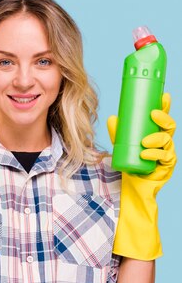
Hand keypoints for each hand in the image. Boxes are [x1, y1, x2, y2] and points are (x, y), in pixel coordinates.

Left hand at [107, 92, 176, 259]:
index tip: (164, 96)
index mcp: (155, 133)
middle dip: (164, 118)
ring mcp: (167, 154)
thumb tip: (112, 117)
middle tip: (153, 114)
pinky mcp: (166, 167)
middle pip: (169, 127)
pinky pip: (165, 158)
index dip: (165, 106)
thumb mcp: (121, 144)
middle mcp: (164, 142)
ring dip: (157, 139)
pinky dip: (155, 154)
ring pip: (167, 141)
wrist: (130, 186)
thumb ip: (117, 132)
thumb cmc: (128, 161)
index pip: (162, 118)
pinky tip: (147, 153)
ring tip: (144, 142)